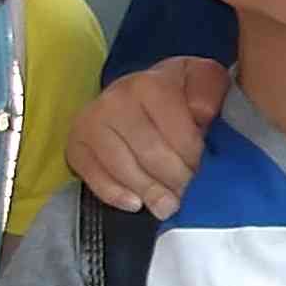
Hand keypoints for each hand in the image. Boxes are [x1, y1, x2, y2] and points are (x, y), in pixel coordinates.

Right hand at [70, 55, 229, 216]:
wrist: (141, 90)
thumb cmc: (178, 90)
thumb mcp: (203, 79)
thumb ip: (209, 91)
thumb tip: (202, 114)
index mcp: (150, 84)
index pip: (178, 134)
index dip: (195, 159)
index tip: (206, 173)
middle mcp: (115, 100)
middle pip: (150, 154)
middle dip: (175, 180)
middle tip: (189, 194)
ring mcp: (91, 122)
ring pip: (123, 168)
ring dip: (149, 192)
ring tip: (168, 206)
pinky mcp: (76, 143)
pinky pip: (94, 176)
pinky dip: (115, 194)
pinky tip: (136, 203)